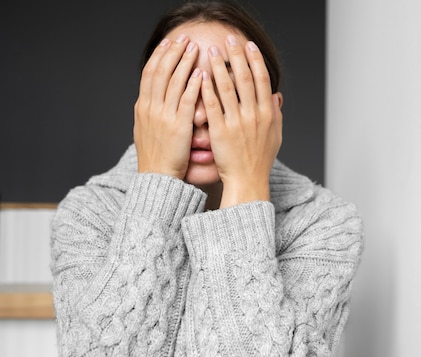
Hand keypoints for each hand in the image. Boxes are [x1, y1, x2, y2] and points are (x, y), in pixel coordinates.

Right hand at [133, 34, 201, 179]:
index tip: (168, 43)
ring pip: (172, 81)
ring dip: (183, 62)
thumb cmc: (157, 157)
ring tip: (194, 48)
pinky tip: (201, 73)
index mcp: (143, 107)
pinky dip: (192, 84)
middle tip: (183, 38)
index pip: (149, 73)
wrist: (157, 178)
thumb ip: (153, 112)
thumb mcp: (148, 130)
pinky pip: (185, 100)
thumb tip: (155, 98)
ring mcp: (163, 116)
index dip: (159, 56)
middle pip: (160, 71)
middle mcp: (150, 108)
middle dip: (172, 52)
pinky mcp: (177, 126)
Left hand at [201, 35, 282, 207]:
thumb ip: (276, 115)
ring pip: (228, 88)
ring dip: (219, 67)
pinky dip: (207, 89)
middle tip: (229, 39)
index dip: (255, 60)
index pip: (262, 80)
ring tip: (212, 51)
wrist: (248, 181)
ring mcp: (237, 123)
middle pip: (245, 79)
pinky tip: (201, 75)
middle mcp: (254, 116)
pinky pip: (213, 106)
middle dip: (237, 56)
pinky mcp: (220, 132)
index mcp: (267, 114)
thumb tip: (276, 96)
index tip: (249, 45)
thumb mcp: (275, 136)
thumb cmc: (260, 161)